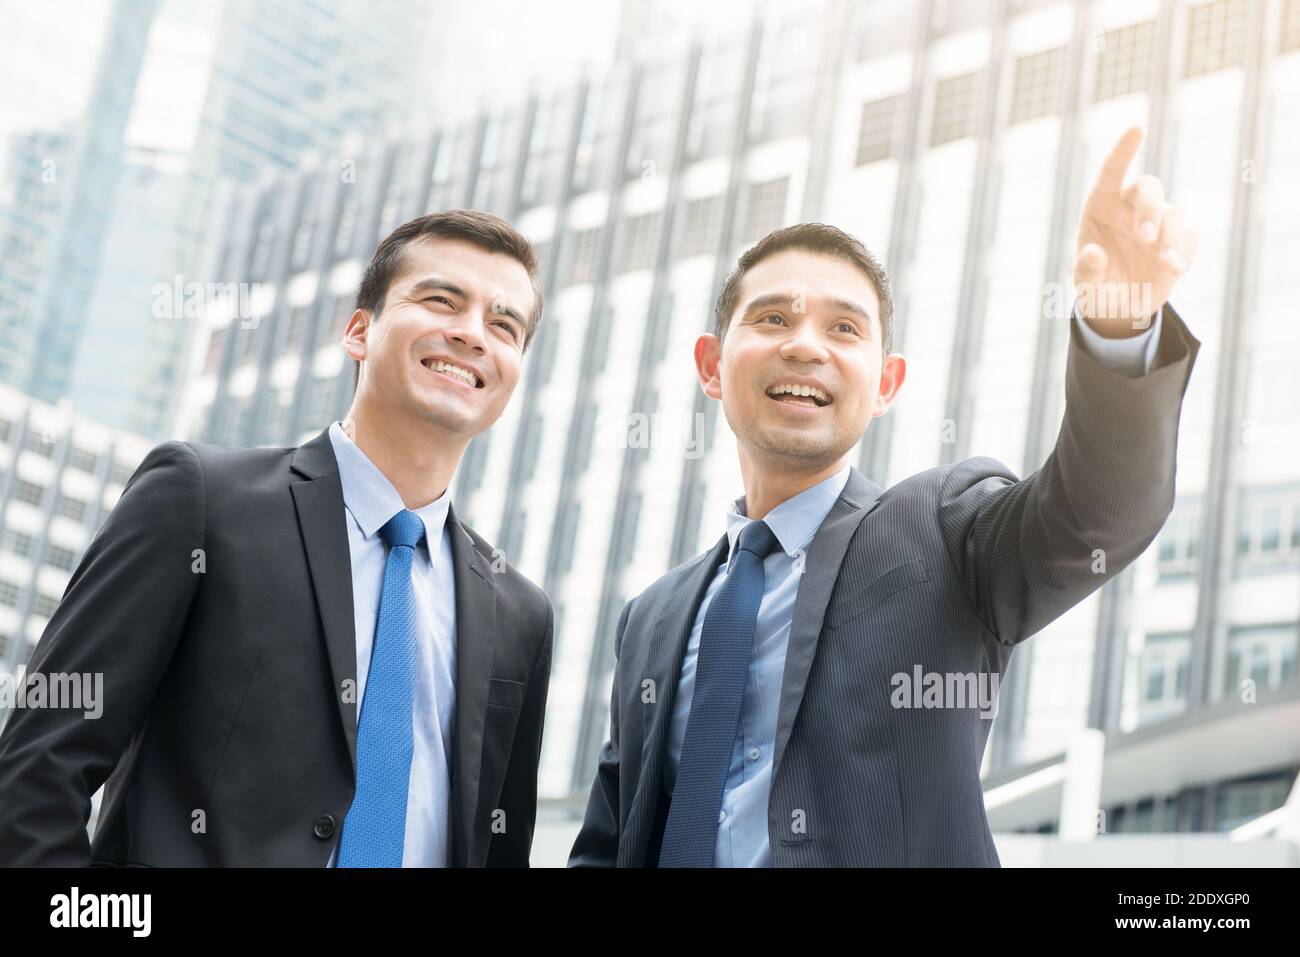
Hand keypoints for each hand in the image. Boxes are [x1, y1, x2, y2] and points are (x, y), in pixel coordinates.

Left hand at [1073, 125, 1197, 334]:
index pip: (1112, 171)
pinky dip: (1184, 252)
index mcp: (1102, 205)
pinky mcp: (1180, 242)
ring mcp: (1159, 223)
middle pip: (1149, 188)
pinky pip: (1189, 239)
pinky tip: (1175, 269)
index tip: (1137, 129)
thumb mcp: (1086, 284)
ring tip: (1166, 262)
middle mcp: (1131, 208)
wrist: (1120, 307)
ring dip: (1171, 236)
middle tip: (1144, 235)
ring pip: (1173, 214)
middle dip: (1150, 208)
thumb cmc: (1096, 287)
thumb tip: (1092, 253)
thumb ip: (1086, 269)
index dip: (1123, 151)